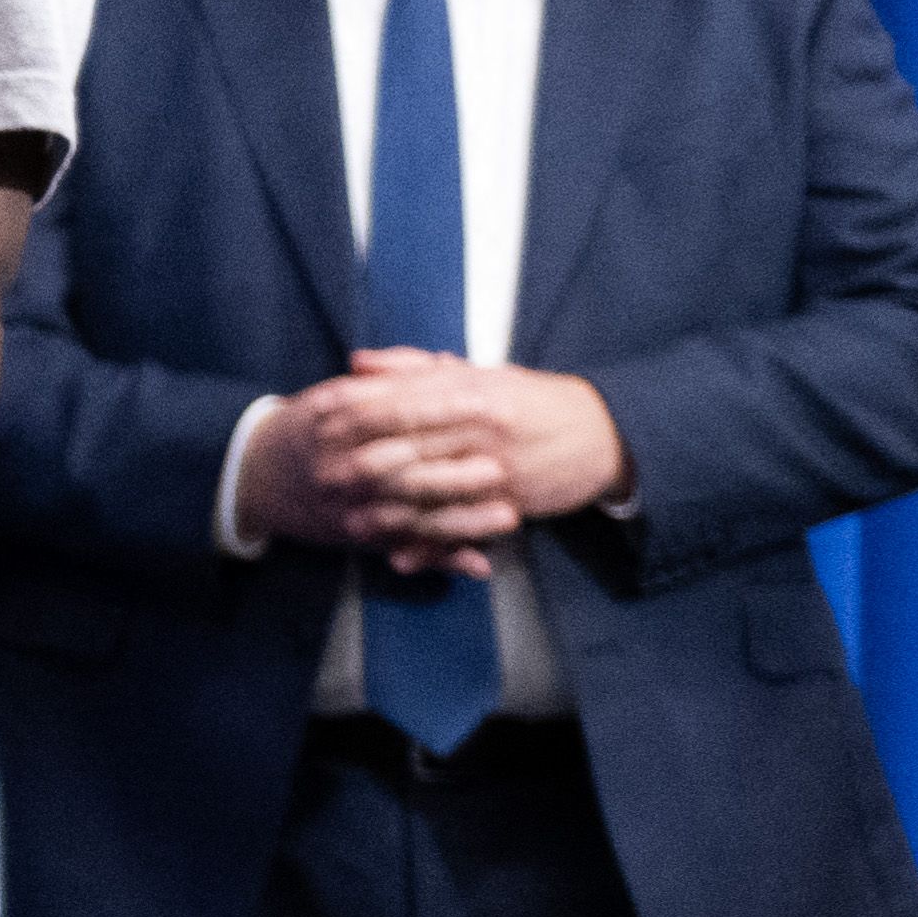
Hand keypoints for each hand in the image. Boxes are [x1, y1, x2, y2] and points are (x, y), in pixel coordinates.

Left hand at [254, 350, 626, 567]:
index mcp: (471, 390)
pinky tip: (397, 555)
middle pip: (408, 443)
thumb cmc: (531, 402)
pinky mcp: (511, 501)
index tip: (316, 412)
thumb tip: (357, 361)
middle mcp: (481, 426)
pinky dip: (429, 543)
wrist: (603, 433)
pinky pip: (462, 526)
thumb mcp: (479, 375)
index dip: (356, 407)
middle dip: (358, 459)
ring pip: (431, 489)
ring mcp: (496, 465)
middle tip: (314, 472)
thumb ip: (414, 369)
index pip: (402, 397)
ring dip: (386, 508)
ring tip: (345, 520)